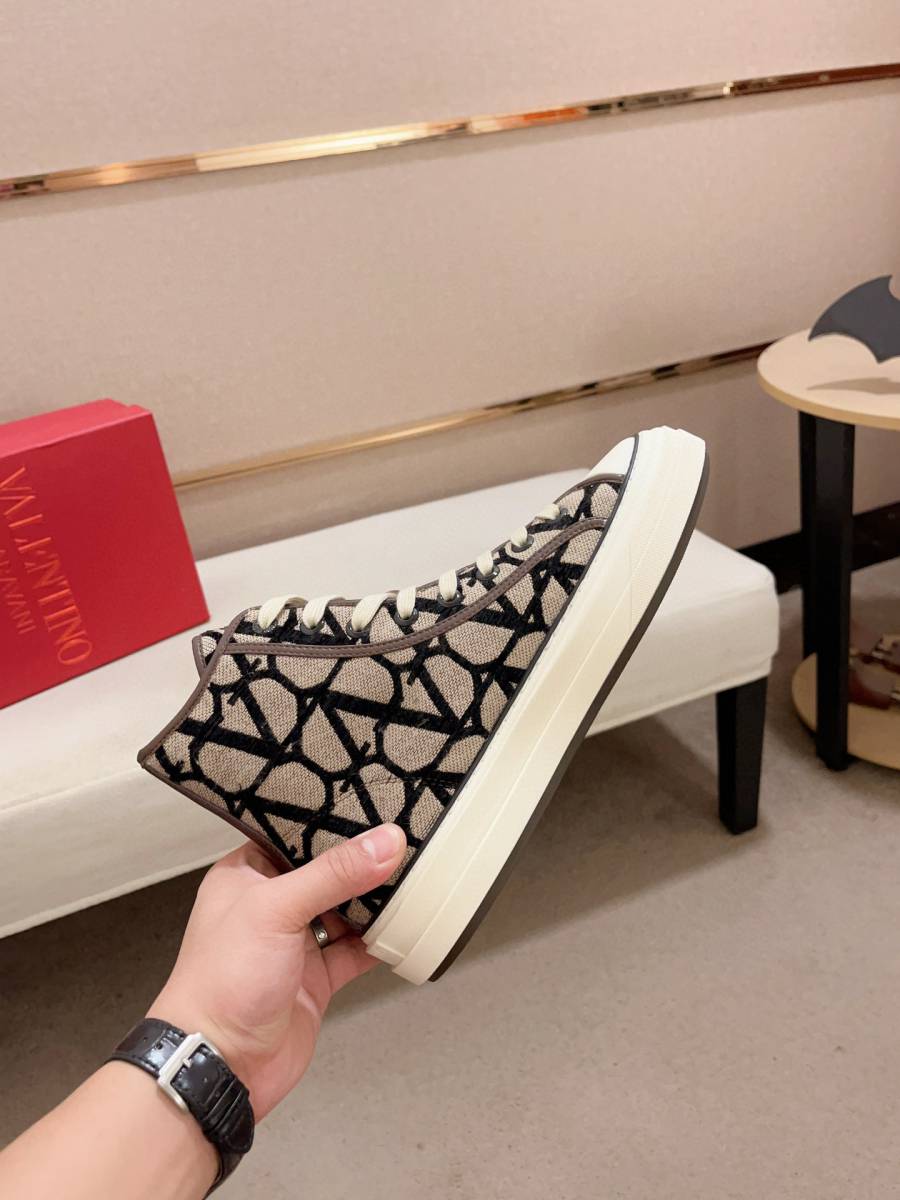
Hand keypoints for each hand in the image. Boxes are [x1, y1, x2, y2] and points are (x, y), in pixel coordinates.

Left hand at [149, 824, 406, 1119]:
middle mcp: (270, 905)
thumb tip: (384, 842)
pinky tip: (404, 926)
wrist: (221, 1065)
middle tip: (404, 836)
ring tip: (414, 874)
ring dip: (375, 900)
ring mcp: (295, 943)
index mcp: (246, 875)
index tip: (373, 802)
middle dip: (362, 861)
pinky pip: (356, 951)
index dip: (331, 821)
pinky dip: (379, 942)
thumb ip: (334, 874)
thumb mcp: (276, 909)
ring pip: (345, 910)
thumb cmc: (223, 981)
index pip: (294, 834)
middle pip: (326, 872)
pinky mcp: (316, 978)